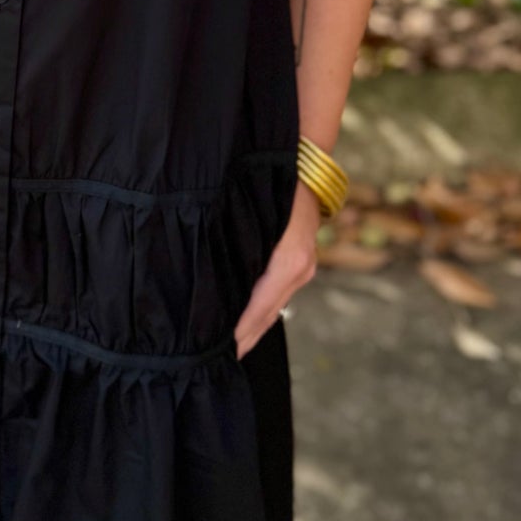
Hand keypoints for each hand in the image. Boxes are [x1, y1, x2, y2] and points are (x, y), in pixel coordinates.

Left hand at [232, 178, 320, 360]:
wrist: (307, 160)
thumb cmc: (276, 180)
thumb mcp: (256, 213)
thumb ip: (239, 246)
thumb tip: (214, 280)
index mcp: (289, 262)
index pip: (260, 308)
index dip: (240, 332)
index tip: (220, 351)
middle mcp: (300, 269)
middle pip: (268, 314)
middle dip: (244, 337)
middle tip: (215, 359)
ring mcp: (303, 267)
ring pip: (274, 306)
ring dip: (252, 326)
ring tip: (227, 346)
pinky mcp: (300, 261)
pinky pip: (278, 293)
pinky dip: (260, 310)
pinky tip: (244, 320)